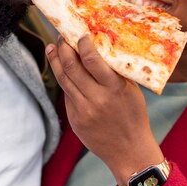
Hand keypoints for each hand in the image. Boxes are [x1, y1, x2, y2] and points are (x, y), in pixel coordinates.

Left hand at [46, 35, 163, 184]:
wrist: (129, 151)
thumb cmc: (133, 117)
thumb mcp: (131, 91)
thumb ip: (115, 72)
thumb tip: (100, 47)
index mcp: (114, 89)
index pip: (91, 59)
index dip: (82, 43)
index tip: (80, 34)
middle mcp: (96, 99)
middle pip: (71, 67)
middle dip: (64, 48)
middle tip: (61, 36)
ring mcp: (83, 110)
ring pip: (63, 80)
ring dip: (56, 61)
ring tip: (53, 47)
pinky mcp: (74, 119)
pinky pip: (67, 95)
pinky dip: (64, 80)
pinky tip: (61, 69)